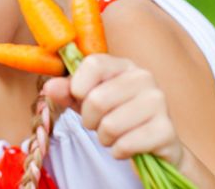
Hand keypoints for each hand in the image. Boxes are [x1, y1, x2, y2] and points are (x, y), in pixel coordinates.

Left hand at [43, 54, 183, 165]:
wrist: (151, 141)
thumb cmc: (115, 114)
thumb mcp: (86, 100)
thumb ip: (67, 92)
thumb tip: (49, 87)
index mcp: (122, 65)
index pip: (93, 64)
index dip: (78, 85)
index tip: (79, 97)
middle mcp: (143, 77)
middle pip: (97, 99)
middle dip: (89, 120)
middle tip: (97, 123)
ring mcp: (158, 101)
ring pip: (110, 125)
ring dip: (104, 138)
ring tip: (113, 134)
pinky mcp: (166, 129)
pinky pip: (126, 144)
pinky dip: (118, 151)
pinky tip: (126, 146)